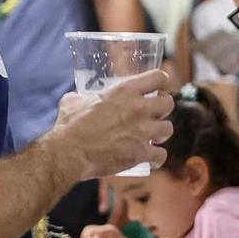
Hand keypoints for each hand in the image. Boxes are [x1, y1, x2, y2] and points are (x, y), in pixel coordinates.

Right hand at [52, 69, 174, 180]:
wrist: (69, 153)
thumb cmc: (70, 125)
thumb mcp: (74, 100)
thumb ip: (84, 96)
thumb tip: (81, 97)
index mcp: (125, 91)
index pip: (158, 77)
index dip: (161, 83)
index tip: (158, 89)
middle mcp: (138, 108)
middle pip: (168, 103)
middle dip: (163, 109)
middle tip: (153, 115)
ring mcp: (142, 131)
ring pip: (168, 129)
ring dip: (160, 134)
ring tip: (151, 137)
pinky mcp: (141, 153)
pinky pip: (161, 155)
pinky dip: (156, 158)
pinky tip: (150, 159)